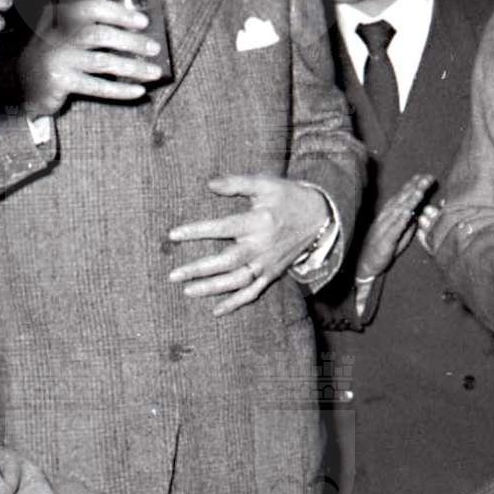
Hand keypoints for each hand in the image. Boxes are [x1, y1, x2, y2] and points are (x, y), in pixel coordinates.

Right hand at [18, 0, 161, 114]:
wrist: (21, 84)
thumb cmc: (56, 55)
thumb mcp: (66, 34)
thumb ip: (91, 26)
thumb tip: (136, 30)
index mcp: (59, 16)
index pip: (92, 9)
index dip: (120, 14)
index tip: (143, 22)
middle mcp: (56, 35)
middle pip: (100, 35)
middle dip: (132, 42)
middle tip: (155, 48)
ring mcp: (57, 58)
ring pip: (102, 62)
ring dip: (133, 67)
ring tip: (154, 72)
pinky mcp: (59, 81)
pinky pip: (97, 86)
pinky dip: (120, 90)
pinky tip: (138, 91)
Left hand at [169, 175, 332, 313]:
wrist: (320, 217)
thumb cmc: (288, 197)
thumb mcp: (266, 184)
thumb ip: (238, 183)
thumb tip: (209, 184)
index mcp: (258, 222)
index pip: (222, 228)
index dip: (197, 232)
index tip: (173, 235)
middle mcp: (262, 246)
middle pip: (226, 261)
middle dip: (199, 269)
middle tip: (173, 275)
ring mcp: (268, 263)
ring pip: (237, 280)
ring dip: (212, 288)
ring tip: (188, 291)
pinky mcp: (273, 273)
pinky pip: (254, 292)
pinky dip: (236, 303)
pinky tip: (217, 310)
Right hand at [357, 173, 437, 283]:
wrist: (366, 264)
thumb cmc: (384, 247)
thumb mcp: (399, 233)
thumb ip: (407, 222)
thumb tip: (417, 212)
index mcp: (390, 214)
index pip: (403, 196)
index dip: (414, 185)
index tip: (426, 176)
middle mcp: (386, 217)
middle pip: (402, 199)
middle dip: (415, 187)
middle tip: (428, 177)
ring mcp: (384, 228)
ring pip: (398, 211)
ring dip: (410, 200)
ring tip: (420, 191)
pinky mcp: (385, 240)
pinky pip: (393, 229)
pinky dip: (401, 220)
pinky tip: (409, 213)